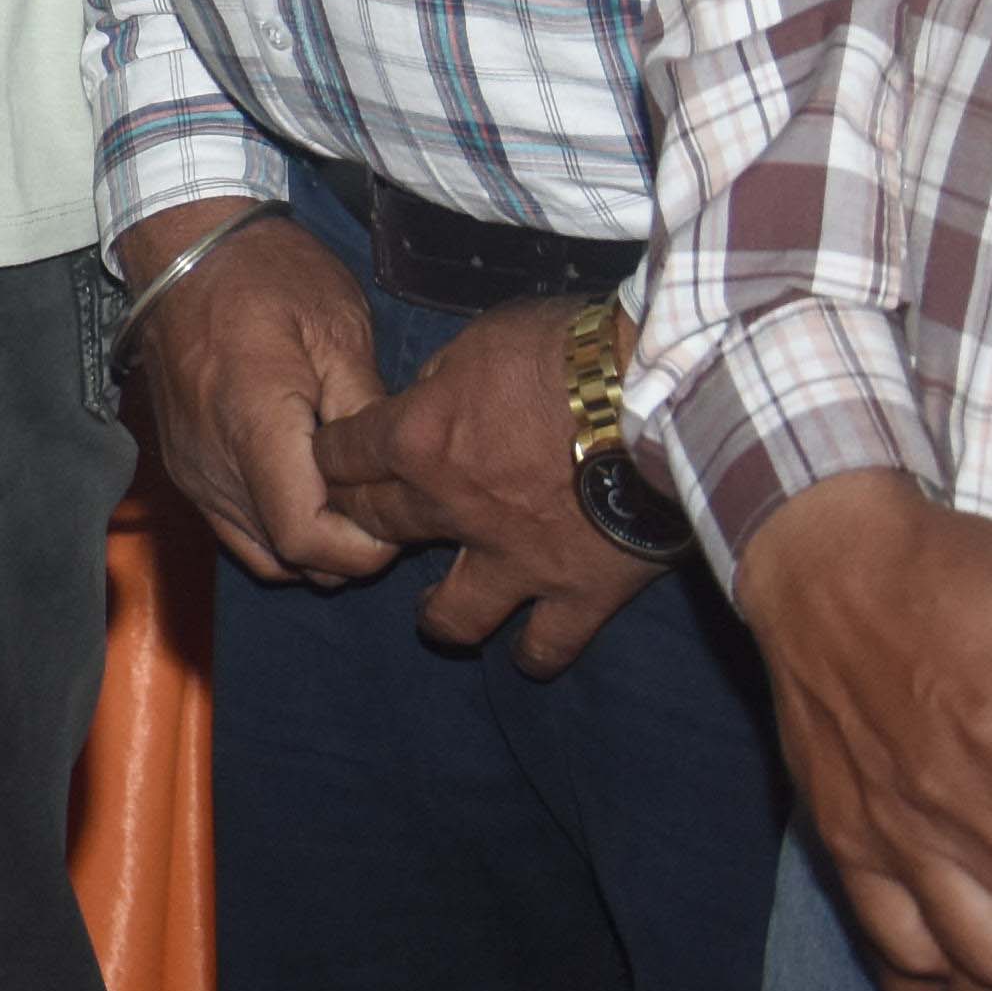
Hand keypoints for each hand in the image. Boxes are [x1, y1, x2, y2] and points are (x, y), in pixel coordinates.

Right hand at [117, 205, 404, 589]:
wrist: (183, 250)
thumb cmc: (267, 275)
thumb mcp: (338, 328)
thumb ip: (365, 412)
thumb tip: (394, 475)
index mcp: (254, 424)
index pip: (305, 537)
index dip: (360, 550)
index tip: (397, 519)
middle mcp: (213, 462)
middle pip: (287, 556)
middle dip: (344, 551)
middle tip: (384, 505)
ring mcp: (192, 470)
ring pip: (261, 553)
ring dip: (310, 545)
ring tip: (348, 499)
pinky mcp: (184, 466)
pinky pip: (235, 528)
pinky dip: (276, 529)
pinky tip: (307, 488)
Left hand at [305, 294, 666, 672]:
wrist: (663, 394)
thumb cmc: (574, 349)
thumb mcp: (484, 337)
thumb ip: (443, 379)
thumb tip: (428, 401)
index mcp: (419, 439)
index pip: (340, 458)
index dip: (329, 459)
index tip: (330, 463)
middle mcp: (453, 508)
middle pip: (377, 529)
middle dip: (357, 526)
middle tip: (364, 528)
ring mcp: (515, 559)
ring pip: (451, 615)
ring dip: (436, 616)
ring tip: (436, 614)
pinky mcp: (579, 592)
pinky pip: (546, 645)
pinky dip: (535, 653)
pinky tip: (529, 653)